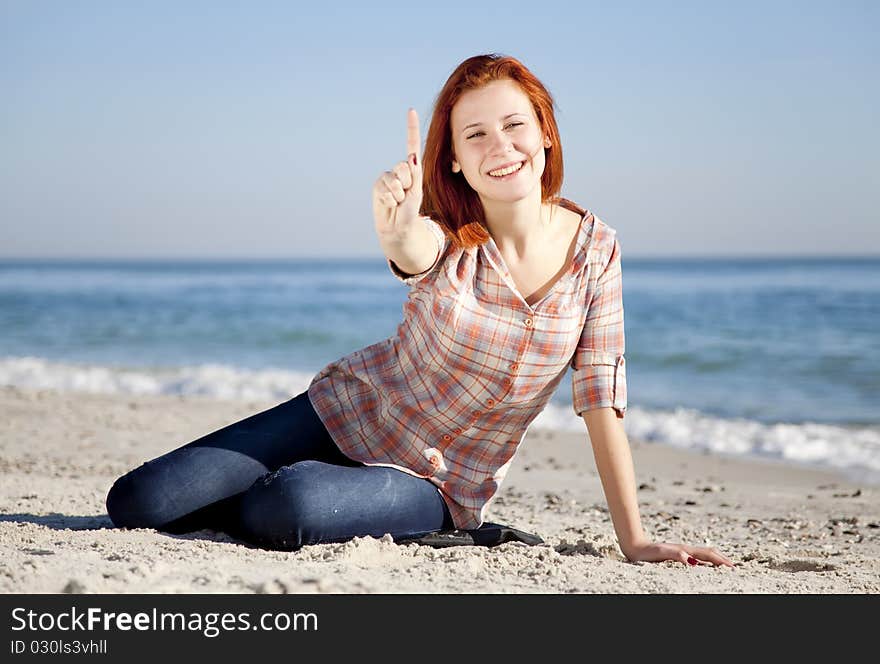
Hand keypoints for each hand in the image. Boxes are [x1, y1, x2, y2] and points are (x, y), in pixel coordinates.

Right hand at [372, 107, 423, 240]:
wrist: (398, 227)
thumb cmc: (410, 210)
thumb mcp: (417, 191)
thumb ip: (415, 175)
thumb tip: (411, 157)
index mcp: (412, 169)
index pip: (411, 145)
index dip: (410, 128)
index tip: (410, 110)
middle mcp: (399, 170)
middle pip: (404, 166)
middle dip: (407, 183)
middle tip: (406, 196)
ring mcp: (387, 177)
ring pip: (395, 179)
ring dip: (399, 194)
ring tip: (398, 201)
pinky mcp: (377, 186)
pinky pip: (385, 189)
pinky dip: (390, 199)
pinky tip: (389, 204)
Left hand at [624, 541, 735, 567]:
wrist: (635, 547)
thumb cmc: (648, 552)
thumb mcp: (662, 554)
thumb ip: (676, 554)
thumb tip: (690, 559)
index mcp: (685, 550)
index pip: (707, 555)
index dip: (720, 561)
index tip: (732, 567)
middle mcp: (685, 550)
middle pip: (708, 553)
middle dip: (721, 559)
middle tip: (733, 567)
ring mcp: (681, 551)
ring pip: (702, 555)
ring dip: (714, 559)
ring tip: (723, 565)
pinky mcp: (676, 554)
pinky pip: (696, 557)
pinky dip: (704, 561)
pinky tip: (702, 565)